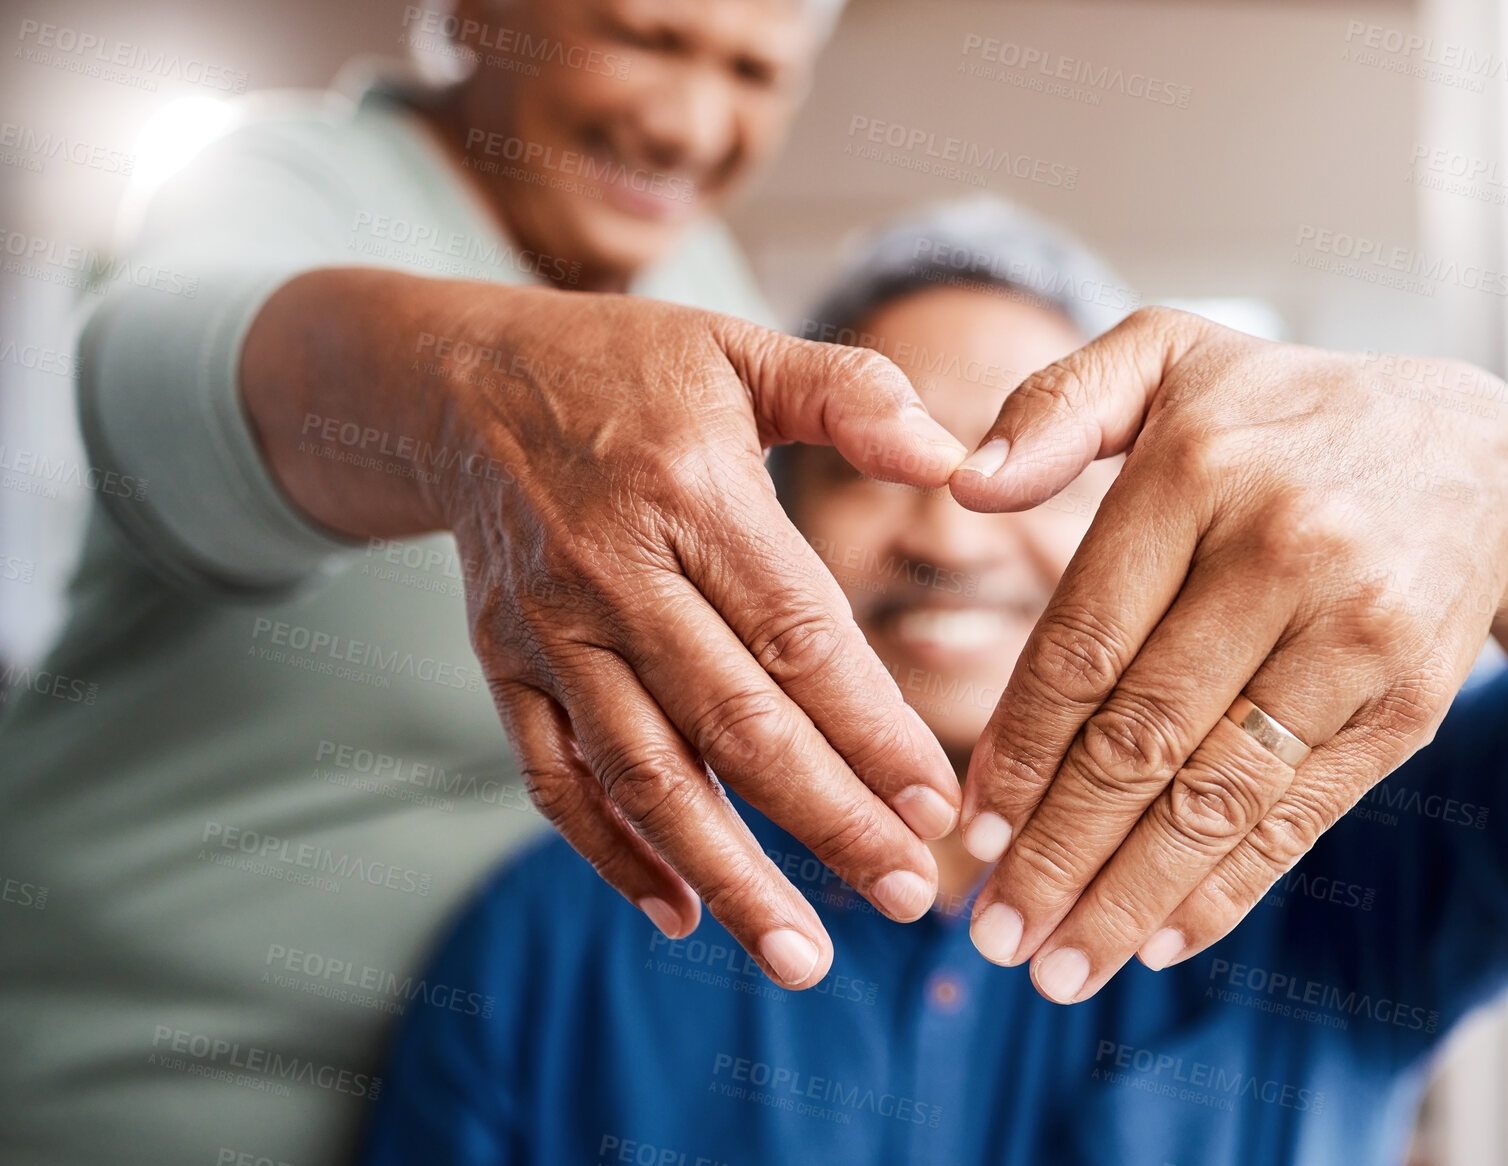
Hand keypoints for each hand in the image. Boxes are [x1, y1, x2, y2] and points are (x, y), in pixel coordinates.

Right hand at [450, 293, 972, 986]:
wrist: (455, 383)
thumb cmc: (624, 366)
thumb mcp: (738, 348)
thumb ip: (851, 394)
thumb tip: (955, 459)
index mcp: (690, 493)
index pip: (797, 635)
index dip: (870, 728)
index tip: (938, 804)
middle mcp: (614, 573)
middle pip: (732, 725)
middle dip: (827, 822)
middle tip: (910, 893)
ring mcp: (549, 631)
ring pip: (644, 776)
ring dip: (725, 874)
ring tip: (801, 955)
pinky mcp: (503, 669)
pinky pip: (554, 779)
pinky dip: (611, 854)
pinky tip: (678, 912)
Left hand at [947, 307, 1507, 1002]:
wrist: (1479, 453)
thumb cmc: (1281, 415)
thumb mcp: (1169, 357)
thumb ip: (1058, 405)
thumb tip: (963, 482)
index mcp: (1197, 472)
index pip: (1082, 641)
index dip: (1018, 747)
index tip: (969, 824)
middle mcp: (1281, 553)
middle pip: (1142, 736)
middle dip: (1057, 849)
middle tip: (993, 931)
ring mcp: (1355, 636)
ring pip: (1217, 794)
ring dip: (1130, 895)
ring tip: (1060, 968)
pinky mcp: (1406, 703)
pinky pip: (1300, 813)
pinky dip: (1227, 888)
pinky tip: (1160, 941)